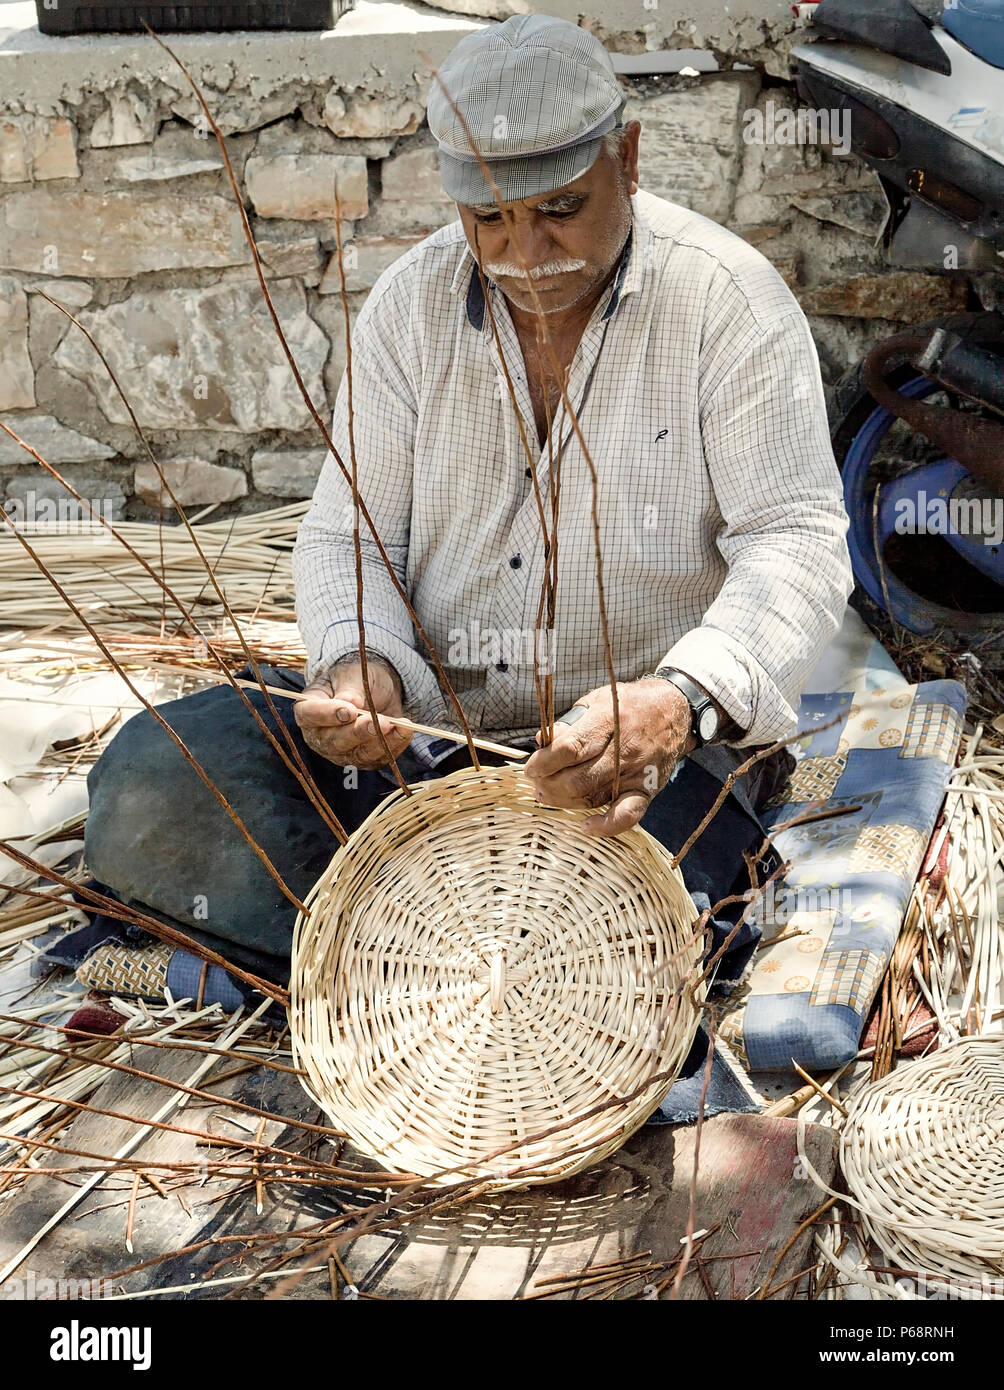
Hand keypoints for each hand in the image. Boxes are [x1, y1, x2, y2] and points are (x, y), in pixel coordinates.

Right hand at [293, 658, 411, 768]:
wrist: (374, 690)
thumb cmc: (354, 680)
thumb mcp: (351, 675)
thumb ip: (349, 689)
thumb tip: (348, 702)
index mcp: (308, 710)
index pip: (310, 715)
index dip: (327, 715)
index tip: (349, 710)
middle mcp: (320, 736)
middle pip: (334, 741)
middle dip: (358, 732)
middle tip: (379, 721)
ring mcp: (341, 752)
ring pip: (358, 755)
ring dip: (380, 741)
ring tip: (398, 724)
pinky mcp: (363, 760)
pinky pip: (378, 759)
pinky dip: (394, 745)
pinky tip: (405, 730)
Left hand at [522, 677, 695, 836]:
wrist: (675, 710)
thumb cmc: (628, 704)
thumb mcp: (595, 700)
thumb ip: (569, 723)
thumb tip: (540, 742)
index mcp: (608, 720)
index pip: (570, 748)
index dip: (544, 762)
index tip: (530, 768)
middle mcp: (624, 749)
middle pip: (577, 778)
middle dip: (549, 784)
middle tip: (537, 782)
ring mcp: (636, 772)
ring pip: (593, 797)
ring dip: (563, 801)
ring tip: (547, 794)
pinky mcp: (647, 789)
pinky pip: (627, 815)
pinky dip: (606, 826)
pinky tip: (586, 827)